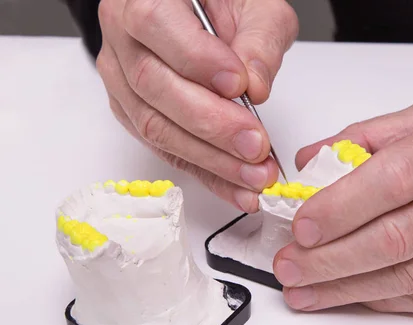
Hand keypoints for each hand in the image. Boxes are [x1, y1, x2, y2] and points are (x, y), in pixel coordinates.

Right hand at [96, 0, 297, 211]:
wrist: (199, 15)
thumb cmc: (223, 4)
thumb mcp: (255, 5)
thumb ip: (259, 40)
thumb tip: (255, 87)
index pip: (155, 24)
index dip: (197, 60)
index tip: (239, 84)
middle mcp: (122, 38)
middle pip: (153, 85)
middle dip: (210, 123)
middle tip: (255, 144)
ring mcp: (123, 81)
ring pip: (155, 126)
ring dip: (210, 158)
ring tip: (254, 174)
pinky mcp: (134, 115)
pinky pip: (165, 150)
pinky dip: (206, 173)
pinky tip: (237, 187)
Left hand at [274, 93, 412, 312]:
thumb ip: (374, 134)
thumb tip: (316, 159)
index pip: (393, 180)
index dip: (340, 208)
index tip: (302, 224)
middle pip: (395, 238)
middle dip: (330, 259)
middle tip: (290, 266)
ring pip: (411, 276)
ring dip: (349, 288)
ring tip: (308, 291)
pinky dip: (388, 299)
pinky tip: (355, 295)